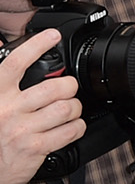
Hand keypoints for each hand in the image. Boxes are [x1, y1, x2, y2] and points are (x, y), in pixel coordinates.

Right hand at [0, 29, 86, 183]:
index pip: (14, 64)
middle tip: (67, 90)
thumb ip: (2, 81)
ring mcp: (22, 130)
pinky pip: (71, 130)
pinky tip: (69, 127)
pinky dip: (77, 127)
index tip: (52, 36)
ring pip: (66, 108)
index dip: (35, 46)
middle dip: (68, 87)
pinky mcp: (36, 148)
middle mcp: (7, 110)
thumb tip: (0, 46)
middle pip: (54, 87)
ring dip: (74, 108)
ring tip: (68, 110)